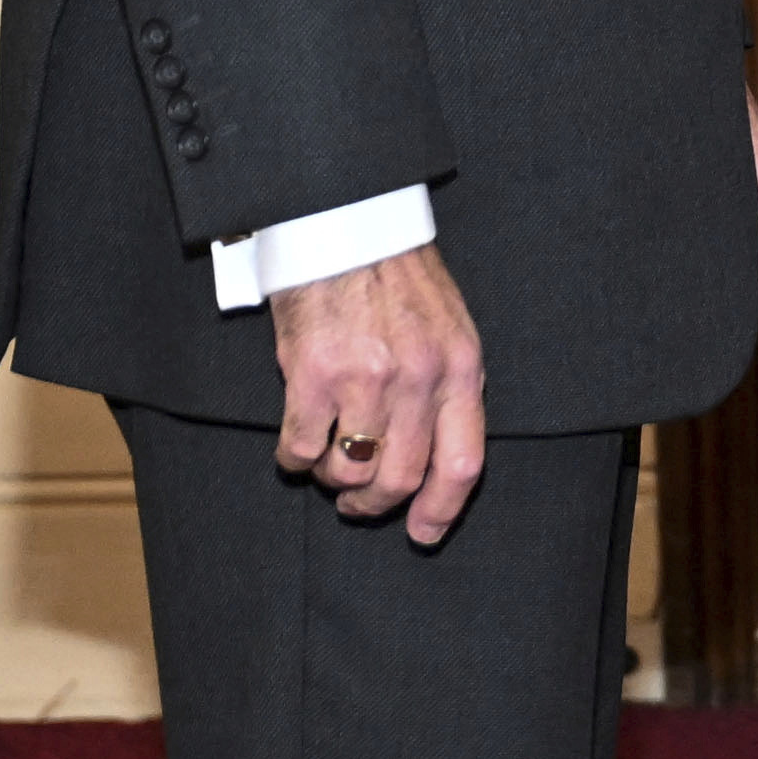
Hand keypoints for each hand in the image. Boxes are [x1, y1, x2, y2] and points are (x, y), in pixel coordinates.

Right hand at [274, 244, 487, 542]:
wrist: (345, 224)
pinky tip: (295, 447)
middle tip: (357, 505)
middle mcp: (419, 379)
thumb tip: (438, 453)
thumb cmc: (397, 277)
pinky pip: (302, 448)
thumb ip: (449, 386)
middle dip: (375, 505)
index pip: (463, 463)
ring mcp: (366, 379)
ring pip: (349, 470)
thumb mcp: (450, 328)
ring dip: (333, 480)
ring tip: (326, 466)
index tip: (422, 534)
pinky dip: (295, 460)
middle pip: (401, 478)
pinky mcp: (312, 375)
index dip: (441, 510)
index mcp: (461, 369)